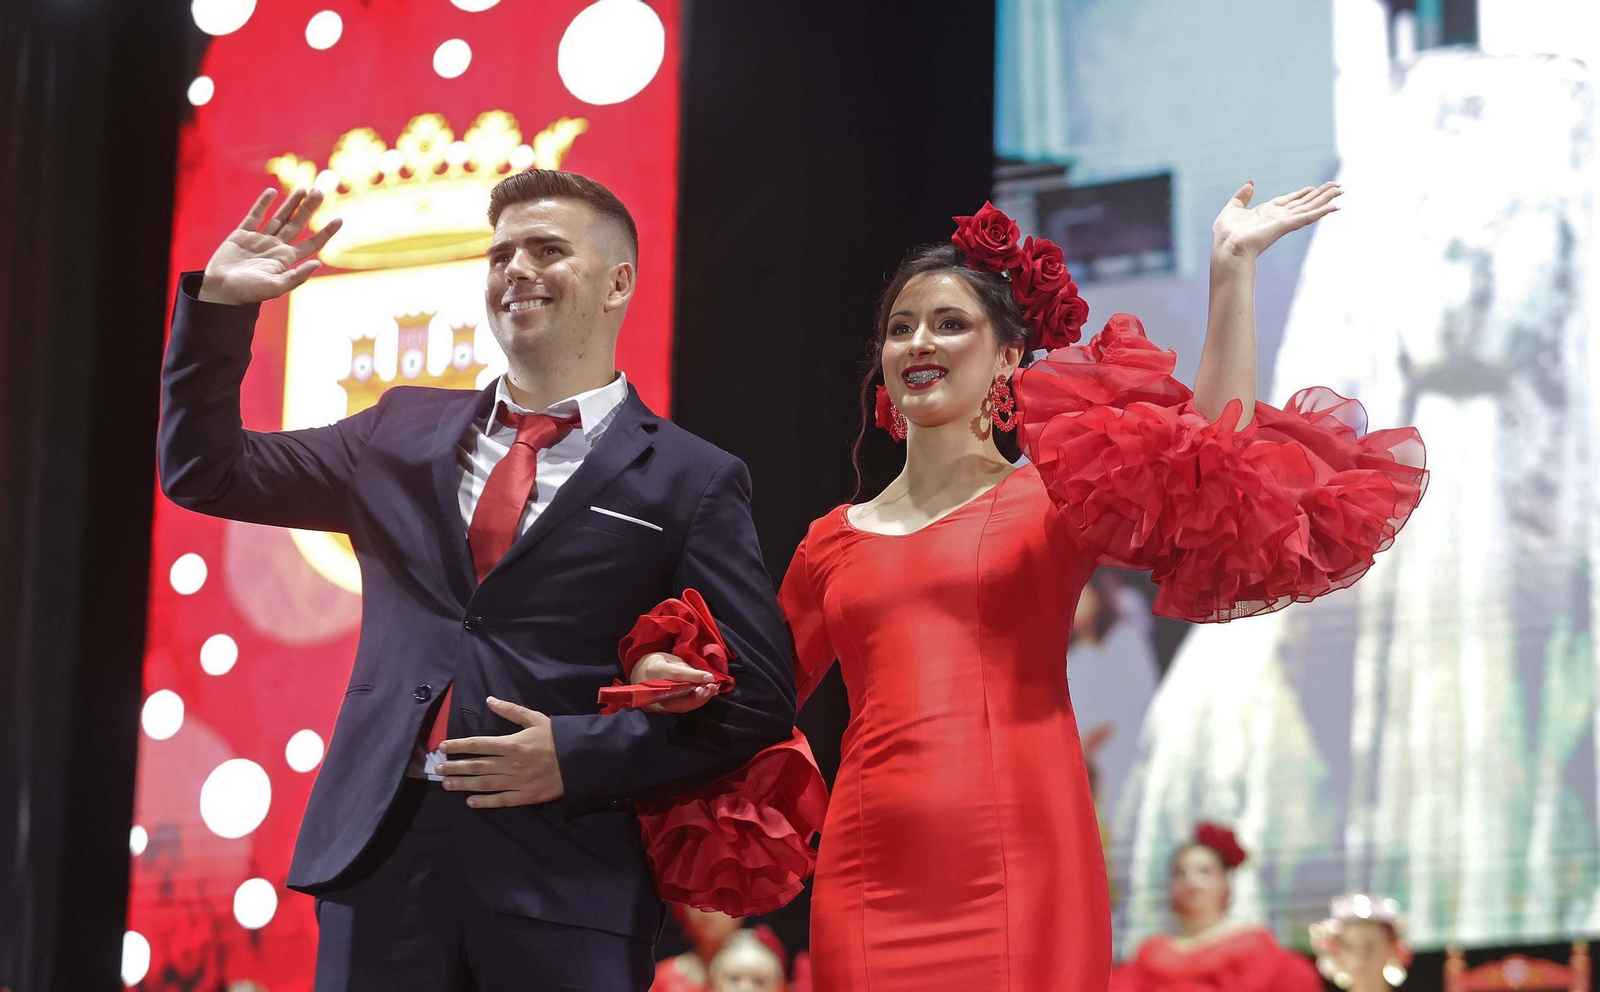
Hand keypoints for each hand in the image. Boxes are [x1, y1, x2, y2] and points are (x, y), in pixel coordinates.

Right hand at [198, 188, 342, 304]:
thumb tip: (318, 263)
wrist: (220, 290)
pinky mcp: (241, 235)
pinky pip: (254, 216)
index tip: (340, 219)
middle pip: (297, 224)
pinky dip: (263, 204)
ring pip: (279, 217)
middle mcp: (276, 248)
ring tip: (303, 188)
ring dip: (291, 203)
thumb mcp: (276, 287)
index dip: (326, 232)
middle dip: (308, 208)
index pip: (312, 243)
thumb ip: (297, 276)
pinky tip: (272, 192)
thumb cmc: (248, 292)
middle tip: (320, 191)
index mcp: (286, 260)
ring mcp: (259, 240)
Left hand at [436, 697, 564, 806]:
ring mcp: (517, 781)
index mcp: (512, 743)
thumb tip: (489, 700)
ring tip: (447, 785)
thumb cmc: (556, 737)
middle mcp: (510, 763)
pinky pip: (501, 800)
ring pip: (484, 783)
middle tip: (437, 770)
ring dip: (463, 784)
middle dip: (455, 767)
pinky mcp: (525, 796)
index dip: (459, 745)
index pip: (478, 744)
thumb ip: (511, 711)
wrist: (580, 758)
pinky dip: (485, 802)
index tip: (443, 747)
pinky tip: (470, 802)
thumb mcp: (535, 718)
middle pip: (476, 765)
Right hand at [629, 651, 720, 713]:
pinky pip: (679, 708)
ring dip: (699, 700)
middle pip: (679, 696)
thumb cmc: (655, 662)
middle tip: (713, 687)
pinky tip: (704, 696)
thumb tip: (702, 676)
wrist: (637, 673)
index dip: (695, 677)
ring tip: (711, 691)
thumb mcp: (668, 657)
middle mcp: (654, 689)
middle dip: (699, 695)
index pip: (677, 675)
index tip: (711, 677)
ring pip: (681, 706)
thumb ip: (684, 667)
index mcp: (655, 669)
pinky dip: (693, 703)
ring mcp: (656, 702)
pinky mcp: (659, 710)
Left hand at [1211, 180, 1340, 260]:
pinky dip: (1322, 211)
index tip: (1314, 187)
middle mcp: (1278, 216)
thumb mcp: (1232, 209)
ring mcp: (1284, 221)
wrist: (1228, 248)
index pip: (1289, 201)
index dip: (1302, 193)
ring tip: (1341, 191)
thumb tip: (1251, 183)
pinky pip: (1308, 216)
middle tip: (1337, 186)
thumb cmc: (1226, 235)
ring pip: (1310, 207)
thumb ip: (1242, 196)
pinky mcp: (1286, 225)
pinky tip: (1335, 206)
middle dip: (1320, 194)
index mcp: (1267, 212)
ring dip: (1326, 199)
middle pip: (1304, 202)